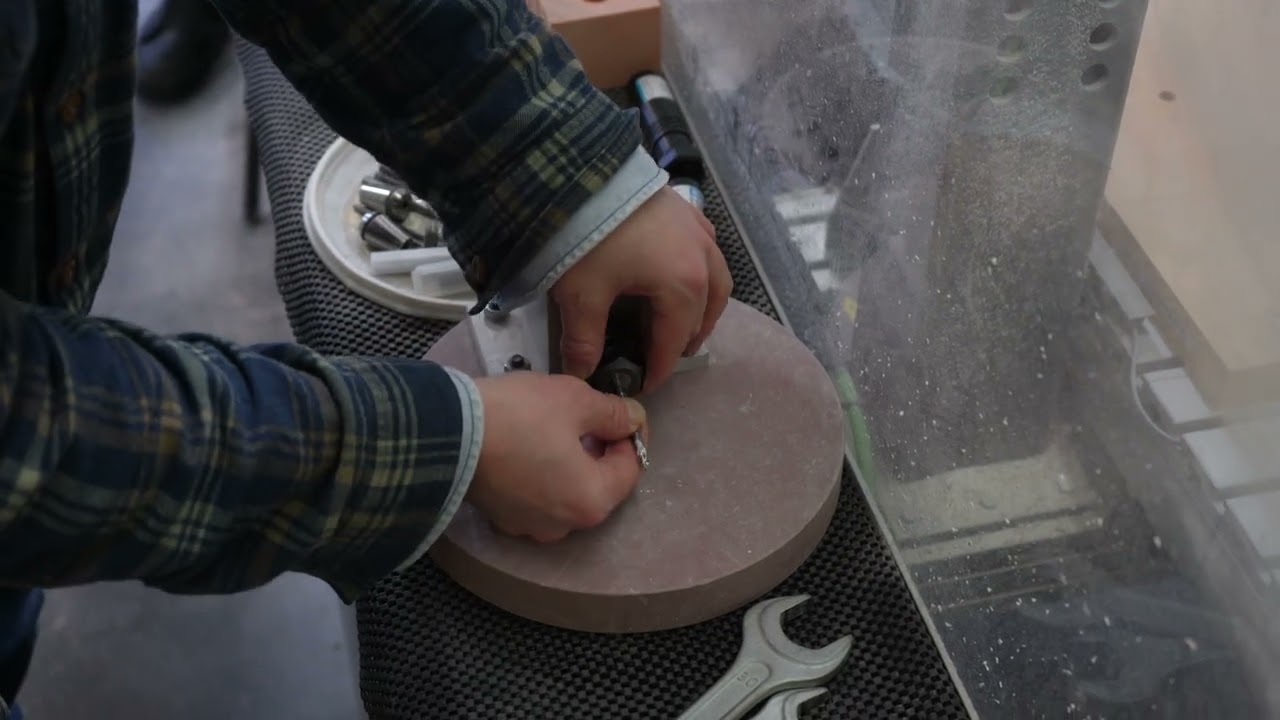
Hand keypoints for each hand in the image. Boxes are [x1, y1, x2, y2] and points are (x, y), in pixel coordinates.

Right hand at [465, 371, 648, 542]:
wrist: (447, 431)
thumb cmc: (519, 415)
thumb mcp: (575, 400)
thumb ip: (613, 413)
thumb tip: (633, 419)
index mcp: (591, 502)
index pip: (631, 468)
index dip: (632, 435)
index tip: (622, 410)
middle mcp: (564, 526)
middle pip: (598, 485)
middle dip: (600, 450)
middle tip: (590, 416)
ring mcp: (530, 527)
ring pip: (566, 492)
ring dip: (570, 463)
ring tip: (557, 428)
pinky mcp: (502, 518)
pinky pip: (535, 496)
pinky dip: (541, 474)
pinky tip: (529, 445)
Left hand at [551, 186, 731, 391]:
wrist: (586, 170)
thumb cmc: (589, 236)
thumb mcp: (581, 295)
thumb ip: (584, 341)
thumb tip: (581, 375)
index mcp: (683, 288)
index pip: (673, 343)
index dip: (658, 368)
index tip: (643, 384)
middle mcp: (704, 263)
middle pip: (703, 316)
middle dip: (682, 341)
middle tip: (659, 356)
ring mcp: (702, 234)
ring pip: (717, 284)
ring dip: (702, 309)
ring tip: (681, 321)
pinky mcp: (691, 212)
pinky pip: (709, 252)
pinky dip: (702, 273)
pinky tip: (682, 273)